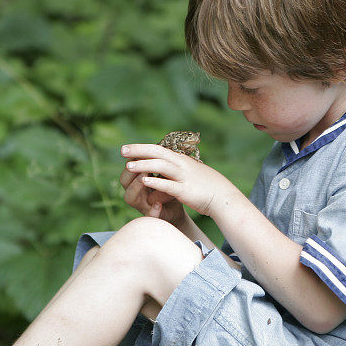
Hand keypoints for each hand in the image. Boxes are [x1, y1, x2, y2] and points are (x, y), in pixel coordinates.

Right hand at [119, 155, 185, 223]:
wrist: (180, 206)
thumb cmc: (170, 186)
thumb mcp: (164, 173)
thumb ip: (156, 163)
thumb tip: (152, 146)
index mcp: (137, 180)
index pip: (128, 168)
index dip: (131, 160)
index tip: (138, 151)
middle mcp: (137, 192)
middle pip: (124, 182)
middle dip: (130, 172)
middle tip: (140, 164)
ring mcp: (143, 205)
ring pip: (130, 198)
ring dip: (136, 187)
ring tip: (145, 179)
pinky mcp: (155, 217)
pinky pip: (149, 215)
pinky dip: (153, 210)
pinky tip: (157, 204)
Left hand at [120, 144, 240, 217]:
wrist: (223, 197)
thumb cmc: (204, 186)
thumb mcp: (189, 173)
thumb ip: (175, 170)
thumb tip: (162, 170)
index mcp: (181, 160)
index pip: (158, 149)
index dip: (142, 148)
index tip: (127, 148)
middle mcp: (182, 165)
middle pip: (158, 153)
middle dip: (139, 150)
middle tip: (122, 150)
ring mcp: (184, 177)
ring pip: (161, 166)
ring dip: (144, 164)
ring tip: (128, 165)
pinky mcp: (186, 191)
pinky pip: (170, 184)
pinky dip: (157, 182)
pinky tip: (145, 181)